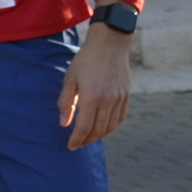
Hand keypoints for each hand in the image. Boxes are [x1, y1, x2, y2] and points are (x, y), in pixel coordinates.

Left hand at [59, 19, 132, 149]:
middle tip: (77, 144)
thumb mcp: (70, 79)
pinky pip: (120, 118)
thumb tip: (64, 124)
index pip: (84, 127)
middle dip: (87, 140)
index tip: (70, 146)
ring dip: (99, 136)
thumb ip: (65, 102)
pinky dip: (111, 127)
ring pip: (110, 127)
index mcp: (92, 97)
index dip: (77, 139)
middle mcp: (108, 101)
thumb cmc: (85, 61)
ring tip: (88, 138)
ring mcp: (120, 99)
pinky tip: (103, 129)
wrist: (110, 45)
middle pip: (98, 130)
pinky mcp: (127, 96)